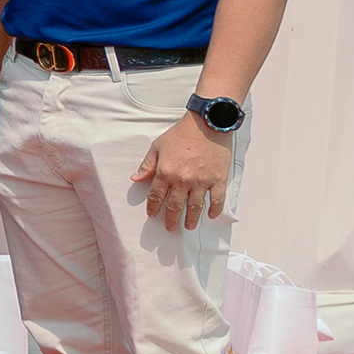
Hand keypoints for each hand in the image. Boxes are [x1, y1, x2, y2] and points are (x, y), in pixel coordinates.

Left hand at [136, 114, 233, 231]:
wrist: (207, 125)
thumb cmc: (181, 134)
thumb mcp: (157, 147)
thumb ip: (147, 165)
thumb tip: (135, 179)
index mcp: (166, 173)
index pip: (156, 196)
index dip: (153, 207)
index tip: (152, 215)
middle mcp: (183, 181)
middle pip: (175, 206)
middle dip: (171, 219)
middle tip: (170, 228)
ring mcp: (202, 182)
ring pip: (195, 207)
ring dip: (191, 219)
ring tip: (189, 227)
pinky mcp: (218, 180)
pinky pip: (217, 199)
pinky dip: (215, 209)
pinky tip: (211, 216)